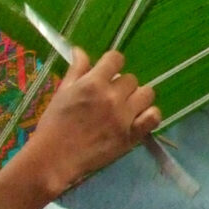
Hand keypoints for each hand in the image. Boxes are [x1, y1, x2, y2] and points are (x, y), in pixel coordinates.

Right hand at [17, 48, 161, 194]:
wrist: (55, 158)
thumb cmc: (54, 124)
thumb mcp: (62, 92)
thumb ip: (76, 70)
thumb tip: (80, 50)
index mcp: (93, 83)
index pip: (116, 59)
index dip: (112, 64)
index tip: (108, 73)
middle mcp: (112, 97)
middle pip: (131, 79)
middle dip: (121, 85)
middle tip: (111, 97)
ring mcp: (124, 116)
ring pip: (147, 94)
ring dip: (138, 97)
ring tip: (127, 107)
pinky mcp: (132, 135)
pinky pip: (154, 116)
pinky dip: (150, 115)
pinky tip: (139, 118)